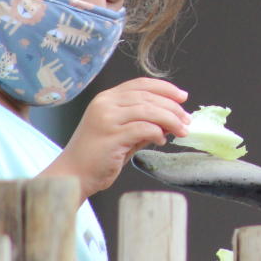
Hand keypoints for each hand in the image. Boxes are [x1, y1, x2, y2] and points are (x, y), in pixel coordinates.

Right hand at [44, 77, 189, 198]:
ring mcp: (106, 119)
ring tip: (182, 131)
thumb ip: (143, 123)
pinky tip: (162, 141)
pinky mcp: (110, 136)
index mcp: (106, 98)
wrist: (73, 176)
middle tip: (187, 120)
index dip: (165, 88)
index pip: (140, 84)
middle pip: (148, 96)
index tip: (182, 97)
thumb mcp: (122, 133)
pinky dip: (157, 133)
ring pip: (148, 110)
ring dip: (170, 120)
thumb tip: (172, 119)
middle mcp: (105, 104)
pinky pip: (143, 128)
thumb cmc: (98, 156)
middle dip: (173, 107)